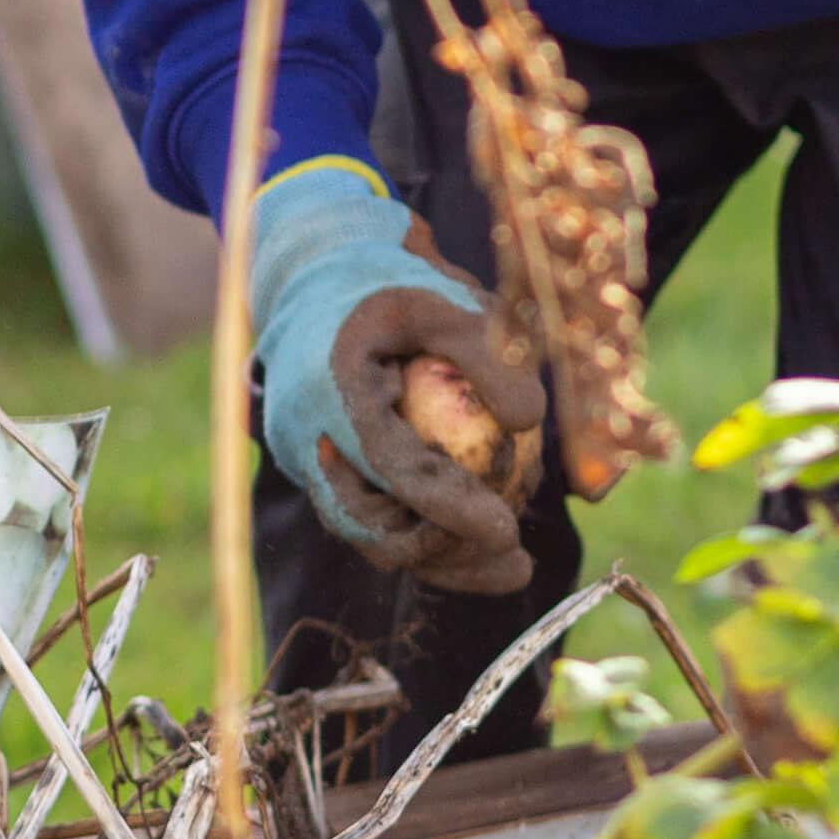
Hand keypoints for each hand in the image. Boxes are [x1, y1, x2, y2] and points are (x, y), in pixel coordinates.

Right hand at [246, 160, 544, 589]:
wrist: (316, 276)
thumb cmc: (389, 282)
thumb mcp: (441, 299)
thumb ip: (485, 353)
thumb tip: (529, 423)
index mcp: (332, 389)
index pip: (391, 468)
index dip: (450, 509)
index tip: (506, 531)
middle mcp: (308, 437)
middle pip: (373, 525)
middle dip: (447, 553)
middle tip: (517, 558)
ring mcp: (311, 462)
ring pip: (371, 536)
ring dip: (441, 556)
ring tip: (512, 563)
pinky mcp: (327, 475)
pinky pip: (375, 521)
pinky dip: (426, 537)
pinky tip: (484, 541)